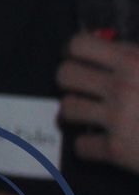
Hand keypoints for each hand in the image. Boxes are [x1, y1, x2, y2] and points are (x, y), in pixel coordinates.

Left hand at [58, 32, 138, 172]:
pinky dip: (91, 148)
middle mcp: (121, 88)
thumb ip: (136, 54)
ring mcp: (118, 120)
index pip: (78, 45)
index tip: (80, 60)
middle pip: (63, 76)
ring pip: (67, 110)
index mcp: (134, 63)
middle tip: (84, 89)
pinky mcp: (118, 151)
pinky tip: (102, 144)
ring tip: (90, 115)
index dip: (75, 52)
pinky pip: (83, 147)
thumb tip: (110, 42)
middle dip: (72, 82)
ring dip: (77, 113)